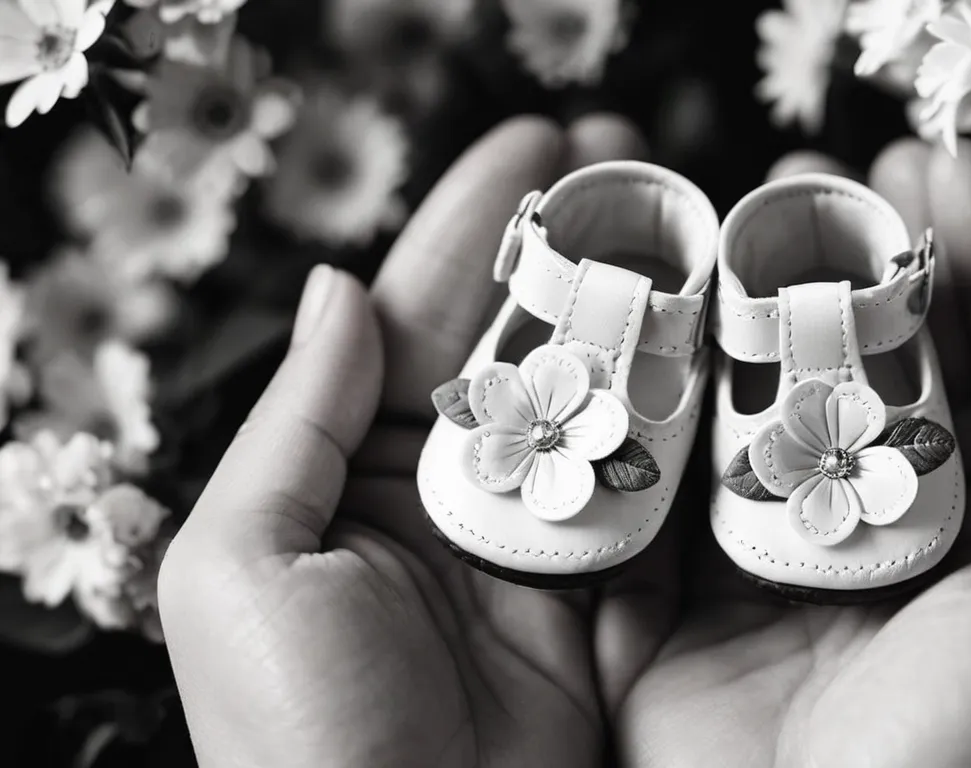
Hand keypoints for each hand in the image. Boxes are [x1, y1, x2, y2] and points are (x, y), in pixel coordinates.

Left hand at [158, 114, 649, 767]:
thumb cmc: (294, 732)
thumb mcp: (244, 565)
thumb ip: (298, 423)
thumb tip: (333, 287)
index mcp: (357, 475)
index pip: (419, 321)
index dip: (474, 230)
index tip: (535, 147)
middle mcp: (451, 497)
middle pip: (523, 349)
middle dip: (575, 254)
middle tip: (637, 169)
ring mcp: (536, 546)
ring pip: (596, 410)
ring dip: (642, 325)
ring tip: (697, 236)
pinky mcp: (606, 603)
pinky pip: (653, 500)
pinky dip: (686, 433)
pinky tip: (723, 357)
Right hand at [613, 142, 970, 767]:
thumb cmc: (969, 760)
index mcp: (963, 535)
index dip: (959, 265)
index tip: (926, 173)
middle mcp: (861, 534)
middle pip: (850, 370)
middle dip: (837, 266)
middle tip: (807, 181)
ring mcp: (758, 560)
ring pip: (750, 407)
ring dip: (741, 313)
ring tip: (724, 223)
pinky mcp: (666, 595)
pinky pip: (656, 481)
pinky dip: (649, 405)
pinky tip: (645, 330)